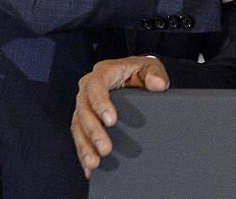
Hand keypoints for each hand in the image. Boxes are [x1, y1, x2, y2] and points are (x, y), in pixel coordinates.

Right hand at [72, 56, 168, 178]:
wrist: (135, 77)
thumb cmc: (141, 71)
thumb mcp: (151, 66)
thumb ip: (155, 73)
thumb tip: (157, 84)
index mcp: (103, 72)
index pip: (96, 86)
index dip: (100, 103)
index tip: (111, 121)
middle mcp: (88, 88)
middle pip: (83, 110)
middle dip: (93, 131)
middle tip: (105, 149)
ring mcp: (85, 105)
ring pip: (78, 126)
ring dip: (85, 146)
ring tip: (94, 163)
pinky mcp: (84, 120)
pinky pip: (80, 137)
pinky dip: (84, 153)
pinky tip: (89, 168)